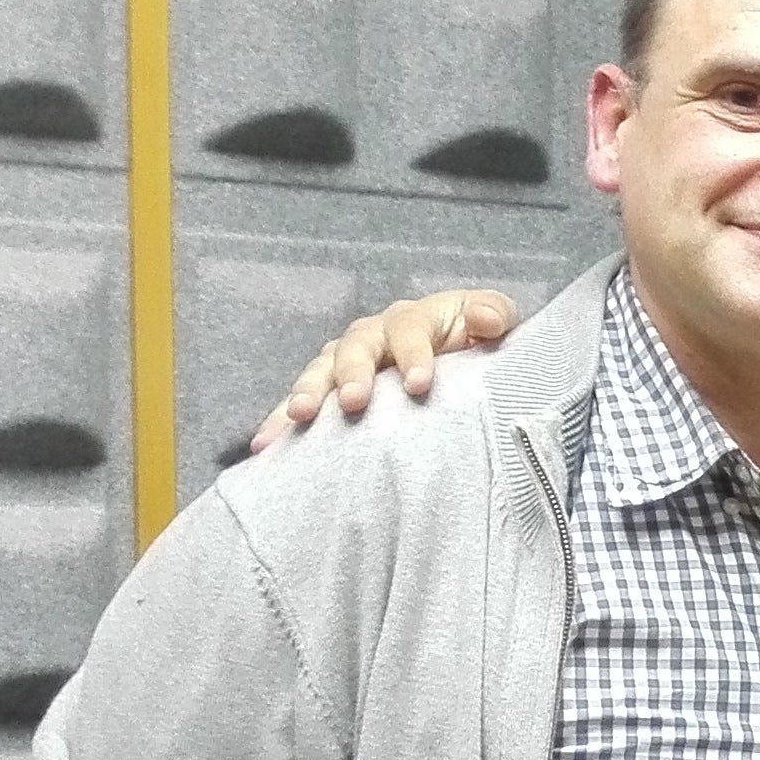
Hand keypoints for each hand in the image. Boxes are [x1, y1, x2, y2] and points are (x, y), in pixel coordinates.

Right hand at [246, 288, 521, 453]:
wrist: (456, 361)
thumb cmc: (475, 340)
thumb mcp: (493, 322)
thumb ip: (493, 314)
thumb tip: (485, 318)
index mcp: (412, 319)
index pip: (408, 330)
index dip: (413, 354)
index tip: (419, 385)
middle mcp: (372, 336)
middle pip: (355, 348)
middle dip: (352, 373)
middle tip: (354, 402)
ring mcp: (345, 361)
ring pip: (321, 370)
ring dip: (309, 392)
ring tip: (301, 417)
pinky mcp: (329, 390)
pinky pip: (302, 402)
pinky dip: (282, 420)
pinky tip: (266, 444)